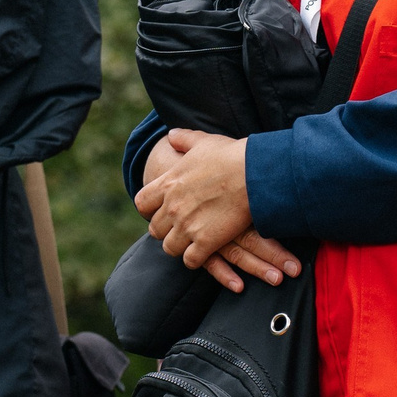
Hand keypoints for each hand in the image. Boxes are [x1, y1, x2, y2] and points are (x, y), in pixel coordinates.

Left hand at [132, 130, 281, 283]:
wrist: (254, 173)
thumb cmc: (231, 155)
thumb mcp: (203, 141)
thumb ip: (183, 139)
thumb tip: (171, 135)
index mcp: (168, 183)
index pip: (142, 203)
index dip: (150, 210)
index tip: (160, 211)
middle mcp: (172, 207)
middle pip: (155, 229)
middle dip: (166, 230)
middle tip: (181, 229)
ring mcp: (187, 226)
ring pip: (170, 247)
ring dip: (180, 246)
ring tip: (192, 242)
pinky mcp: (205, 242)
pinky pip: (190, 260)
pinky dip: (195, 259)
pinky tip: (205, 252)